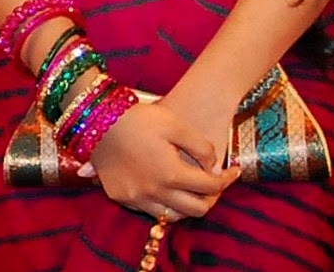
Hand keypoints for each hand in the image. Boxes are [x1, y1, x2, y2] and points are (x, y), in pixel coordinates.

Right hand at [87, 100, 239, 220]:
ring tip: (194, 189)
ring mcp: (136, 199)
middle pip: (195, 209)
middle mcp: (154, 193)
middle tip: (216, 183)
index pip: (209, 186)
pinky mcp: (122, 198)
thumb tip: (213, 166)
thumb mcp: (175, 123)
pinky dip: (164, 204)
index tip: (234, 171)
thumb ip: (200, 146)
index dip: (226, 180)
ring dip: (188, 206)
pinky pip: (150, 211)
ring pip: (173, 217)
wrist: (99, 121)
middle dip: (212, 197)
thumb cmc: (140, 118)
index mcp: (170, 174)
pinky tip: (167, 187)